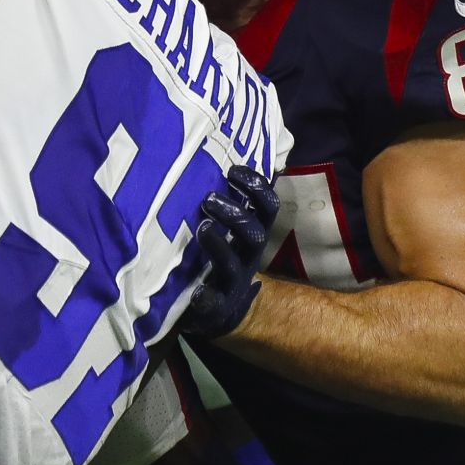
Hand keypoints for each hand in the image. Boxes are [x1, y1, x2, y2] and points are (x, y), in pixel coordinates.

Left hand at [181, 165, 279, 338]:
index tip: (233, 170)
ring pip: (232, 264)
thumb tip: (208, 152)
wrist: (222, 313)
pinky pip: (212, 303)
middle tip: (209, 198)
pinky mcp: (213, 306)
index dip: (256, 187)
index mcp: (250, 236)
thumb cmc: (220, 256)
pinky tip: (198, 291)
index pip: (266, 208)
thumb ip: (224, 199)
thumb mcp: (229, 229)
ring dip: (218, 245)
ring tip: (202, 227)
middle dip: (235, 214)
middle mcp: (246, 257)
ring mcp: (230, 283)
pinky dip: (206, 296)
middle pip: (254, 234)